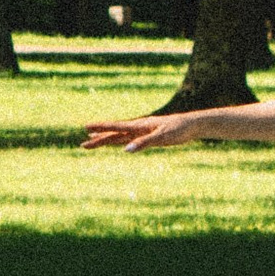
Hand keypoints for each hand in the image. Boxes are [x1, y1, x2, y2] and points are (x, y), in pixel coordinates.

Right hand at [81, 112, 201, 153]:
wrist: (191, 125)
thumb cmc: (178, 129)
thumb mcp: (161, 137)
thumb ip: (143, 143)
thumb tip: (126, 150)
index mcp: (139, 126)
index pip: (115, 127)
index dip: (100, 128)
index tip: (86, 127)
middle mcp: (138, 127)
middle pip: (114, 134)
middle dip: (98, 139)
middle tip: (83, 145)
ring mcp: (142, 131)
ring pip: (119, 136)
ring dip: (106, 139)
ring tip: (92, 141)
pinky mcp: (148, 136)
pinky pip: (129, 139)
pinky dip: (119, 140)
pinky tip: (116, 142)